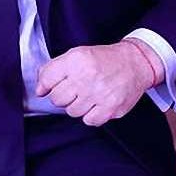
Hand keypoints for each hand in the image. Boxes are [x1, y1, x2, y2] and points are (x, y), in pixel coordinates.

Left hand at [34, 40, 163, 126]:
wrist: (135, 63)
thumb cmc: (105, 60)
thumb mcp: (77, 54)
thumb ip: (54, 68)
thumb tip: (39, 89)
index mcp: (76, 60)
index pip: (46, 79)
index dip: (46, 85)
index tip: (50, 86)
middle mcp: (86, 76)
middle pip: (57, 99)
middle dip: (63, 96)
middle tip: (75, 89)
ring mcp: (99, 94)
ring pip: (71, 112)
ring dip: (78, 106)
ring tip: (89, 94)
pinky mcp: (110, 108)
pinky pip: (88, 121)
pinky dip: (91, 115)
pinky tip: (97, 103)